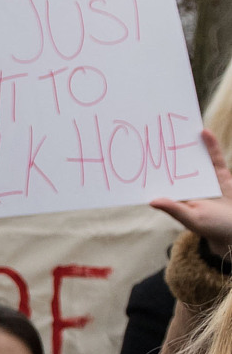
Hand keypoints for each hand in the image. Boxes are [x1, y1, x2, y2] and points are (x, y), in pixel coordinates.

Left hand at [153, 129, 231, 253]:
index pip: (159, 180)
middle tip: (148, 131)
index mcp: (176, 196)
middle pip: (173, 164)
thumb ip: (175, 208)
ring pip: (192, 158)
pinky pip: (213, 157)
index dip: (148, 170)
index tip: (134, 156)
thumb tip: (152, 201)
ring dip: (185, 144)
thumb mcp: (193, 219)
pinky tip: (204, 132)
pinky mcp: (220, 174)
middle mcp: (187, 184)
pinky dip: (210, 145)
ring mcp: (203, 178)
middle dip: (162, 150)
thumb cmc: (214, 228)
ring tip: (174, 126)